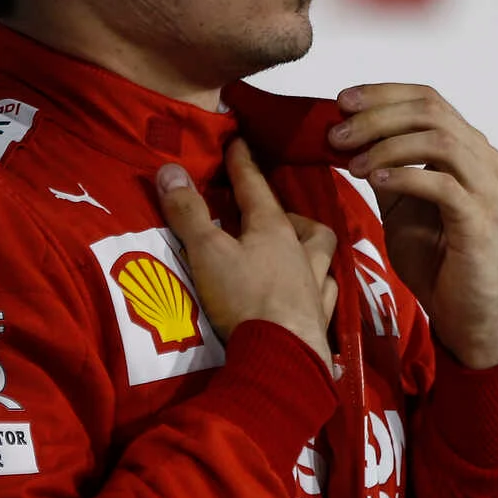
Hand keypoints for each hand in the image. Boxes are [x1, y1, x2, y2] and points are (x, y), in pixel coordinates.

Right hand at [156, 139, 336, 368]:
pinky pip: (328, 293)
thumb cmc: (244, 297)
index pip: (256, 188)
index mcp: (274, 231)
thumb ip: (188, 213)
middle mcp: (302, 254)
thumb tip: (170, 169)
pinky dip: (319, 287)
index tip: (239, 142)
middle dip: (288, 214)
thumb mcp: (207, 252)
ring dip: (310, 248)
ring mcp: (316, 287)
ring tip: (294, 252)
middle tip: (270, 218)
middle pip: (305, 224)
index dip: (243, 164)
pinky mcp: (320, 318)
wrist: (282, 355)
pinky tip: (311, 292)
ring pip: (323, 256)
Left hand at [329, 84, 497, 368]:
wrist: (463, 310)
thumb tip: (346, 133)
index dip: (382, 93)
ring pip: (438, 140)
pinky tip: (373, 179)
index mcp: (465, 146)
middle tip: (336, 135)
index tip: (340, 101)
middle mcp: (481, 157)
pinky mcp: (479, 217)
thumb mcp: (398, 203)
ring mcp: (484, 186)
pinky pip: (441, 183)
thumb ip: (383, 165)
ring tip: (352, 163)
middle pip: (430, 111)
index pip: (426, 97)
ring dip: (386, 145)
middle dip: (376, 116)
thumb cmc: (435, 257)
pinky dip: (404, 175)